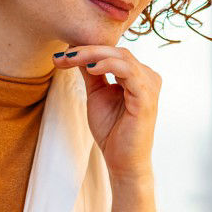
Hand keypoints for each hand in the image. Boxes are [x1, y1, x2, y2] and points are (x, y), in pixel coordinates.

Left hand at [53, 45, 160, 180]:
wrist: (122, 161)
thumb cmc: (112, 130)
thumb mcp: (97, 94)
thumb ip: (91, 73)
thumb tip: (76, 51)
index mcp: (137, 75)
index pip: (112, 53)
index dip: (87, 50)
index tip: (61, 56)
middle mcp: (147, 76)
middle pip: (116, 51)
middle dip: (87, 50)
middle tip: (63, 55)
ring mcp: (149, 85)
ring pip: (121, 57)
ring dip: (93, 54)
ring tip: (71, 58)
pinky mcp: (146, 97)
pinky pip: (128, 71)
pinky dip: (108, 65)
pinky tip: (89, 68)